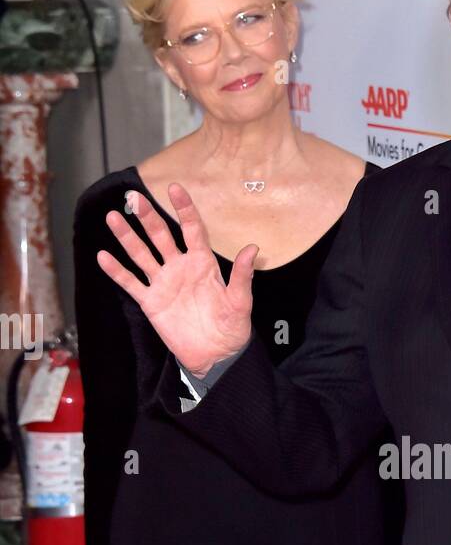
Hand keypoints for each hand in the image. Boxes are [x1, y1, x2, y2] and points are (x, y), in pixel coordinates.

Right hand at [96, 183, 255, 376]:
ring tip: (112, 218)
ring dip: (127, 237)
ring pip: (141, 254)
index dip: (184, 209)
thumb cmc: (232, 328)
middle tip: (133, 197)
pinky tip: (103, 256)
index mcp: (203, 263)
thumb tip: (253, 248)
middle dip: (148, 217)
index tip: (175, 188)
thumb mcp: (240, 301)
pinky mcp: (151, 301)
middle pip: (160, 236)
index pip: (192, 229)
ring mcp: (163, 283)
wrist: (216, 356)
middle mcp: (180, 267)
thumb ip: (242, 275)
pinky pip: (131, 283)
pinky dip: (117, 271)